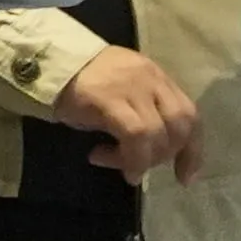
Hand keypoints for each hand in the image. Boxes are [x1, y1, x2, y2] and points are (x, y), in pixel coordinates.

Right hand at [52, 45, 203, 181]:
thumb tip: (148, 152)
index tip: (185, 176)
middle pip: (180, 124)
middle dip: (167, 155)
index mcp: (156, 77)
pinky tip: (115, 165)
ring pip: (158, 133)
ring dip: (144, 160)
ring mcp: (132, 87)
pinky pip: (135, 135)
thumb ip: (140, 113)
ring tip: (124, 168)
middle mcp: (151, 79)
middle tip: (143, 168)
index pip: (190, 114)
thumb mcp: (121, 93)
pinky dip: (131, 158)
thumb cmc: (80, 82)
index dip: (193, 149)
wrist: (47, 63)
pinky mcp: (110, 99)